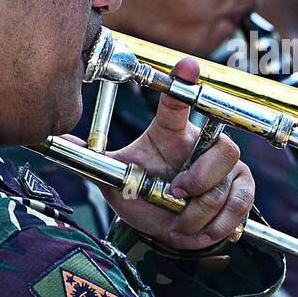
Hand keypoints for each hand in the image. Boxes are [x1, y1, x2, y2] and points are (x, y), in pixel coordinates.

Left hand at [99, 57, 254, 250]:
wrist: (163, 228)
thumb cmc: (142, 196)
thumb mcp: (115, 178)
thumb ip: (92, 159)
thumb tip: (57, 140)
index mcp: (170, 134)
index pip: (178, 104)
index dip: (184, 82)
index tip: (187, 65)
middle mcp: (202, 145)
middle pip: (221, 150)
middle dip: (199, 179)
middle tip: (175, 193)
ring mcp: (226, 168)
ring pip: (225, 184)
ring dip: (199, 212)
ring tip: (179, 220)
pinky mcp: (240, 189)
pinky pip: (239, 204)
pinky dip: (216, 224)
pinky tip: (197, 230)